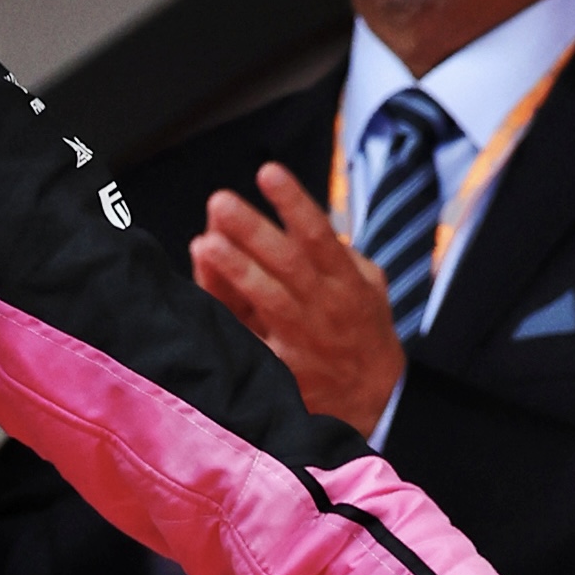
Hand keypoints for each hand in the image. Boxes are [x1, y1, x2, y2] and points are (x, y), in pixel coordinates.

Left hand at [189, 164, 404, 434]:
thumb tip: (300, 219)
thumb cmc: (363, 331)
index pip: (320, 235)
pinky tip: (199, 299)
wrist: (375, 403)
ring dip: (235, 270)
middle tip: (220, 201)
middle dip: (253, 229)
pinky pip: (249, 341)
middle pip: (287, 262)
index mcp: (346, 282)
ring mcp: (302, 340)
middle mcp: (324, 307)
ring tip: (205, 244)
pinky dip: (225, 320)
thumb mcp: (369, 286)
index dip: (294, 202)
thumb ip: (339, 252)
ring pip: (267, 299)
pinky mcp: (282, 371)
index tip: (268, 172)